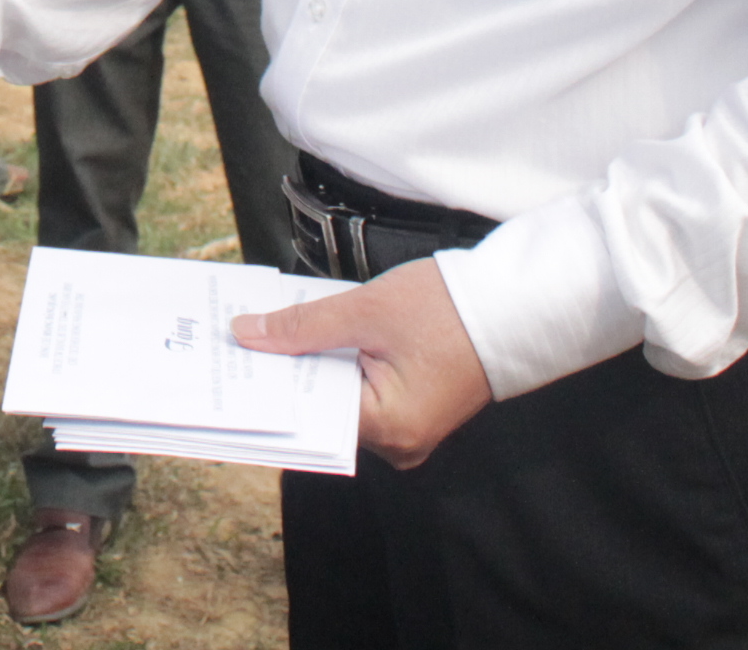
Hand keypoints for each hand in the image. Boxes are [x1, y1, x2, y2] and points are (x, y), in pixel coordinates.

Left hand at [231, 257, 492, 469]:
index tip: (232, 362)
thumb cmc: (453, 309)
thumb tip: (248, 335)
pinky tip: (310, 334)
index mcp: (389, 429)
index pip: (309, 414)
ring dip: (310, 365)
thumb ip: (303, 327)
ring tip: (269, 332)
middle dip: (286, 371)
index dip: (270, 384)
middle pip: (321, 408)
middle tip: (239, 340)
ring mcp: (408, 429)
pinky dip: (337, 363)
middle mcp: (399, 443)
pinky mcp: (413, 409)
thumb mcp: (366, 309)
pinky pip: (361, 390)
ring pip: (339, 397)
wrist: (514, 303)